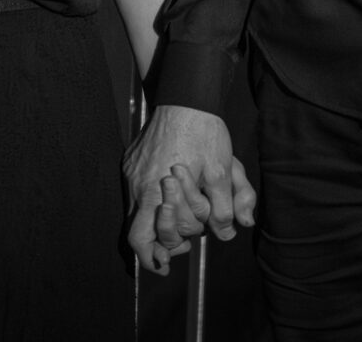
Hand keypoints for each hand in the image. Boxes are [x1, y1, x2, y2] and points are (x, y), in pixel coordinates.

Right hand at [123, 104, 254, 273]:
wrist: (185, 97)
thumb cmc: (203, 133)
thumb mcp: (223, 171)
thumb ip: (226, 205)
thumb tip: (229, 232)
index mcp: (154, 189)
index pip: (143, 238)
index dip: (156, 255)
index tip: (167, 264)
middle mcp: (137, 183)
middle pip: (135, 230)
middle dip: (157, 244)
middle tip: (180, 248)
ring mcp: (132, 171)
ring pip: (135, 211)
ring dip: (156, 222)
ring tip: (179, 224)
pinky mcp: (133, 161)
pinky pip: (137, 191)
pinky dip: (152, 203)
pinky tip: (170, 198)